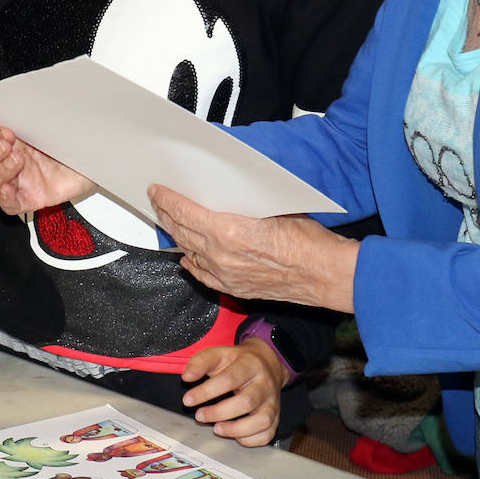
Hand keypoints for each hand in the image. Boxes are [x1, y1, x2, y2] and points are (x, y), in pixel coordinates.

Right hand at [0, 123, 91, 214]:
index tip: (5, 131)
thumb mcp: (54, 123)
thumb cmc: (77, 141)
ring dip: (1, 172)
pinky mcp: (31, 198)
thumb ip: (34, 117)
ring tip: (18, 161)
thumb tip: (20, 104)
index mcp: (17, 140)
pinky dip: (6, 199)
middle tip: (7, 145)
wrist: (99, 159)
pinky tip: (9, 190)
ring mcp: (22, 180)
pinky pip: (9, 205)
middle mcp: (15, 160)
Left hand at [148, 185, 357, 312]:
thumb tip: (226, 193)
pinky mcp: (233, 288)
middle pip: (180, 231)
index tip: (157, 190)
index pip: (183, 211)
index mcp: (226, 230)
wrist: (323, 274)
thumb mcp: (270, 206)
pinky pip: (202, 275)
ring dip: (176, 236)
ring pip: (189, 252)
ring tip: (169, 223)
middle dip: (165, 214)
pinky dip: (192, 263)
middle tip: (157, 202)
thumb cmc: (305, 240)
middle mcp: (219, 254)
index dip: (166, 199)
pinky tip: (186, 257)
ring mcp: (224, 274)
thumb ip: (240, 204)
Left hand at [181, 339, 286, 446]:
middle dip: (219, 412)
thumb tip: (186, 377)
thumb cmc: (238, 361)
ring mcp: (272, 402)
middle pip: (245, 402)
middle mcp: (264, 384)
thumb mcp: (219, 354)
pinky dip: (251, 440)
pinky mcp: (275, 416)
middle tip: (199, 416)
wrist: (268, 363)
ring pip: (261, 421)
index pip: (228, 379)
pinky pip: (268, 433)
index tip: (188, 400)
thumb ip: (201, 362)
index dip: (206, 391)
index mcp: (250, 365)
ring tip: (217, 429)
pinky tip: (235, 436)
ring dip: (237, 429)